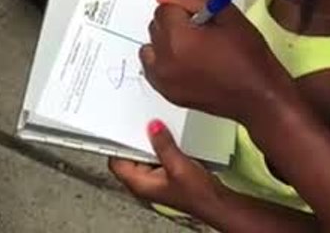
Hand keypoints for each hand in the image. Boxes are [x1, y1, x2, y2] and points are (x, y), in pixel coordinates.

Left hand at [109, 119, 225, 217]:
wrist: (213, 201)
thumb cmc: (196, 194)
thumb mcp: (178, 165)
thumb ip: (164, 145)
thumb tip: (153, 127)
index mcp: (139, 184)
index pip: (116, 161)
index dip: (117, 144)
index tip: (123, 129)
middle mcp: (144, 182)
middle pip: (129, 157)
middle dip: (135, 141)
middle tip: (143, 127)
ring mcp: (154, 179)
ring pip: (143, 156)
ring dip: (150, 144)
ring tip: (157, 132)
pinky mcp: (165, 174)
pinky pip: (156, 157)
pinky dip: (160, 148)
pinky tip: (168, 141)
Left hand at [140, 0, 293, 124]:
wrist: (257, 95)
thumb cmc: (248, 56)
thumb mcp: (227, 13)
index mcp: (179, 38)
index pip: (164, 8)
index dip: (186, 8)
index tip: (202, 17)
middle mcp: (164, 60)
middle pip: (156, 26)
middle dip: (175, 23)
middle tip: (202, 32)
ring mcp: (163, 79)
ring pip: (151, 47)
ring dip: (167, 43)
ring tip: (193, 48)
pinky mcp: (166, 92)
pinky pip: (153, 68)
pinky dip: (164, 62)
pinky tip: (187, 63)